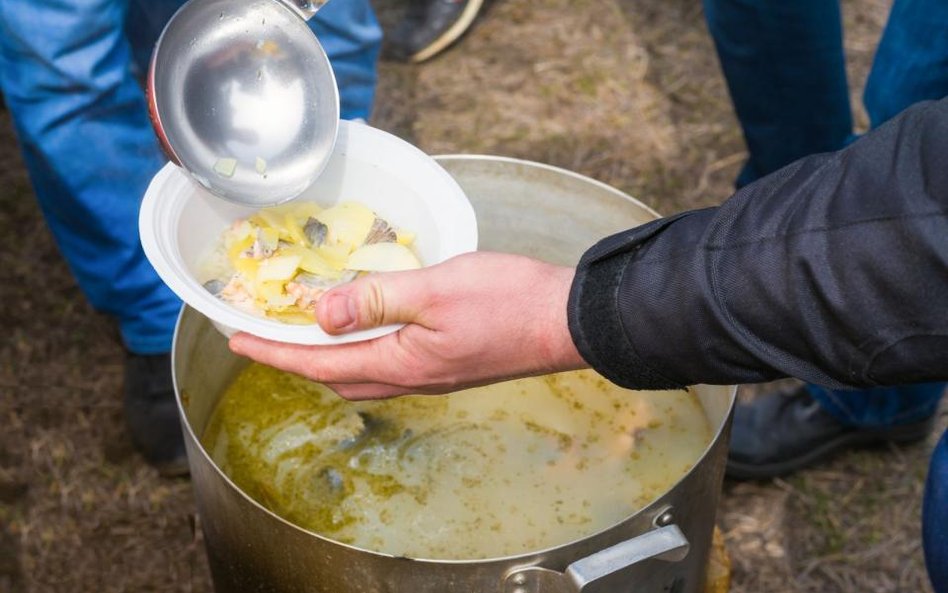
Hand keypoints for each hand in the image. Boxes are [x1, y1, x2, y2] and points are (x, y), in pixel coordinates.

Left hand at [228, 251, 587, 398]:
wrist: (568, 321)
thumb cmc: (508, 300)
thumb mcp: (435, 289)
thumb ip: (376, 300)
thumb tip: (321, 314)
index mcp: (402, 362)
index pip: (320, 361)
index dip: (274, 350)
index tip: (236, 339)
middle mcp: (413, 378)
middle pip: (337, 376)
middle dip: (295, 358)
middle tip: (266, 334)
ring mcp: (434, 375)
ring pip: (363, 374)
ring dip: (327, 357)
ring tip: (307, 331)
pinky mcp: (451, 365)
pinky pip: (389, 365)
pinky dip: (361, 350)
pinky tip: (366, 328)